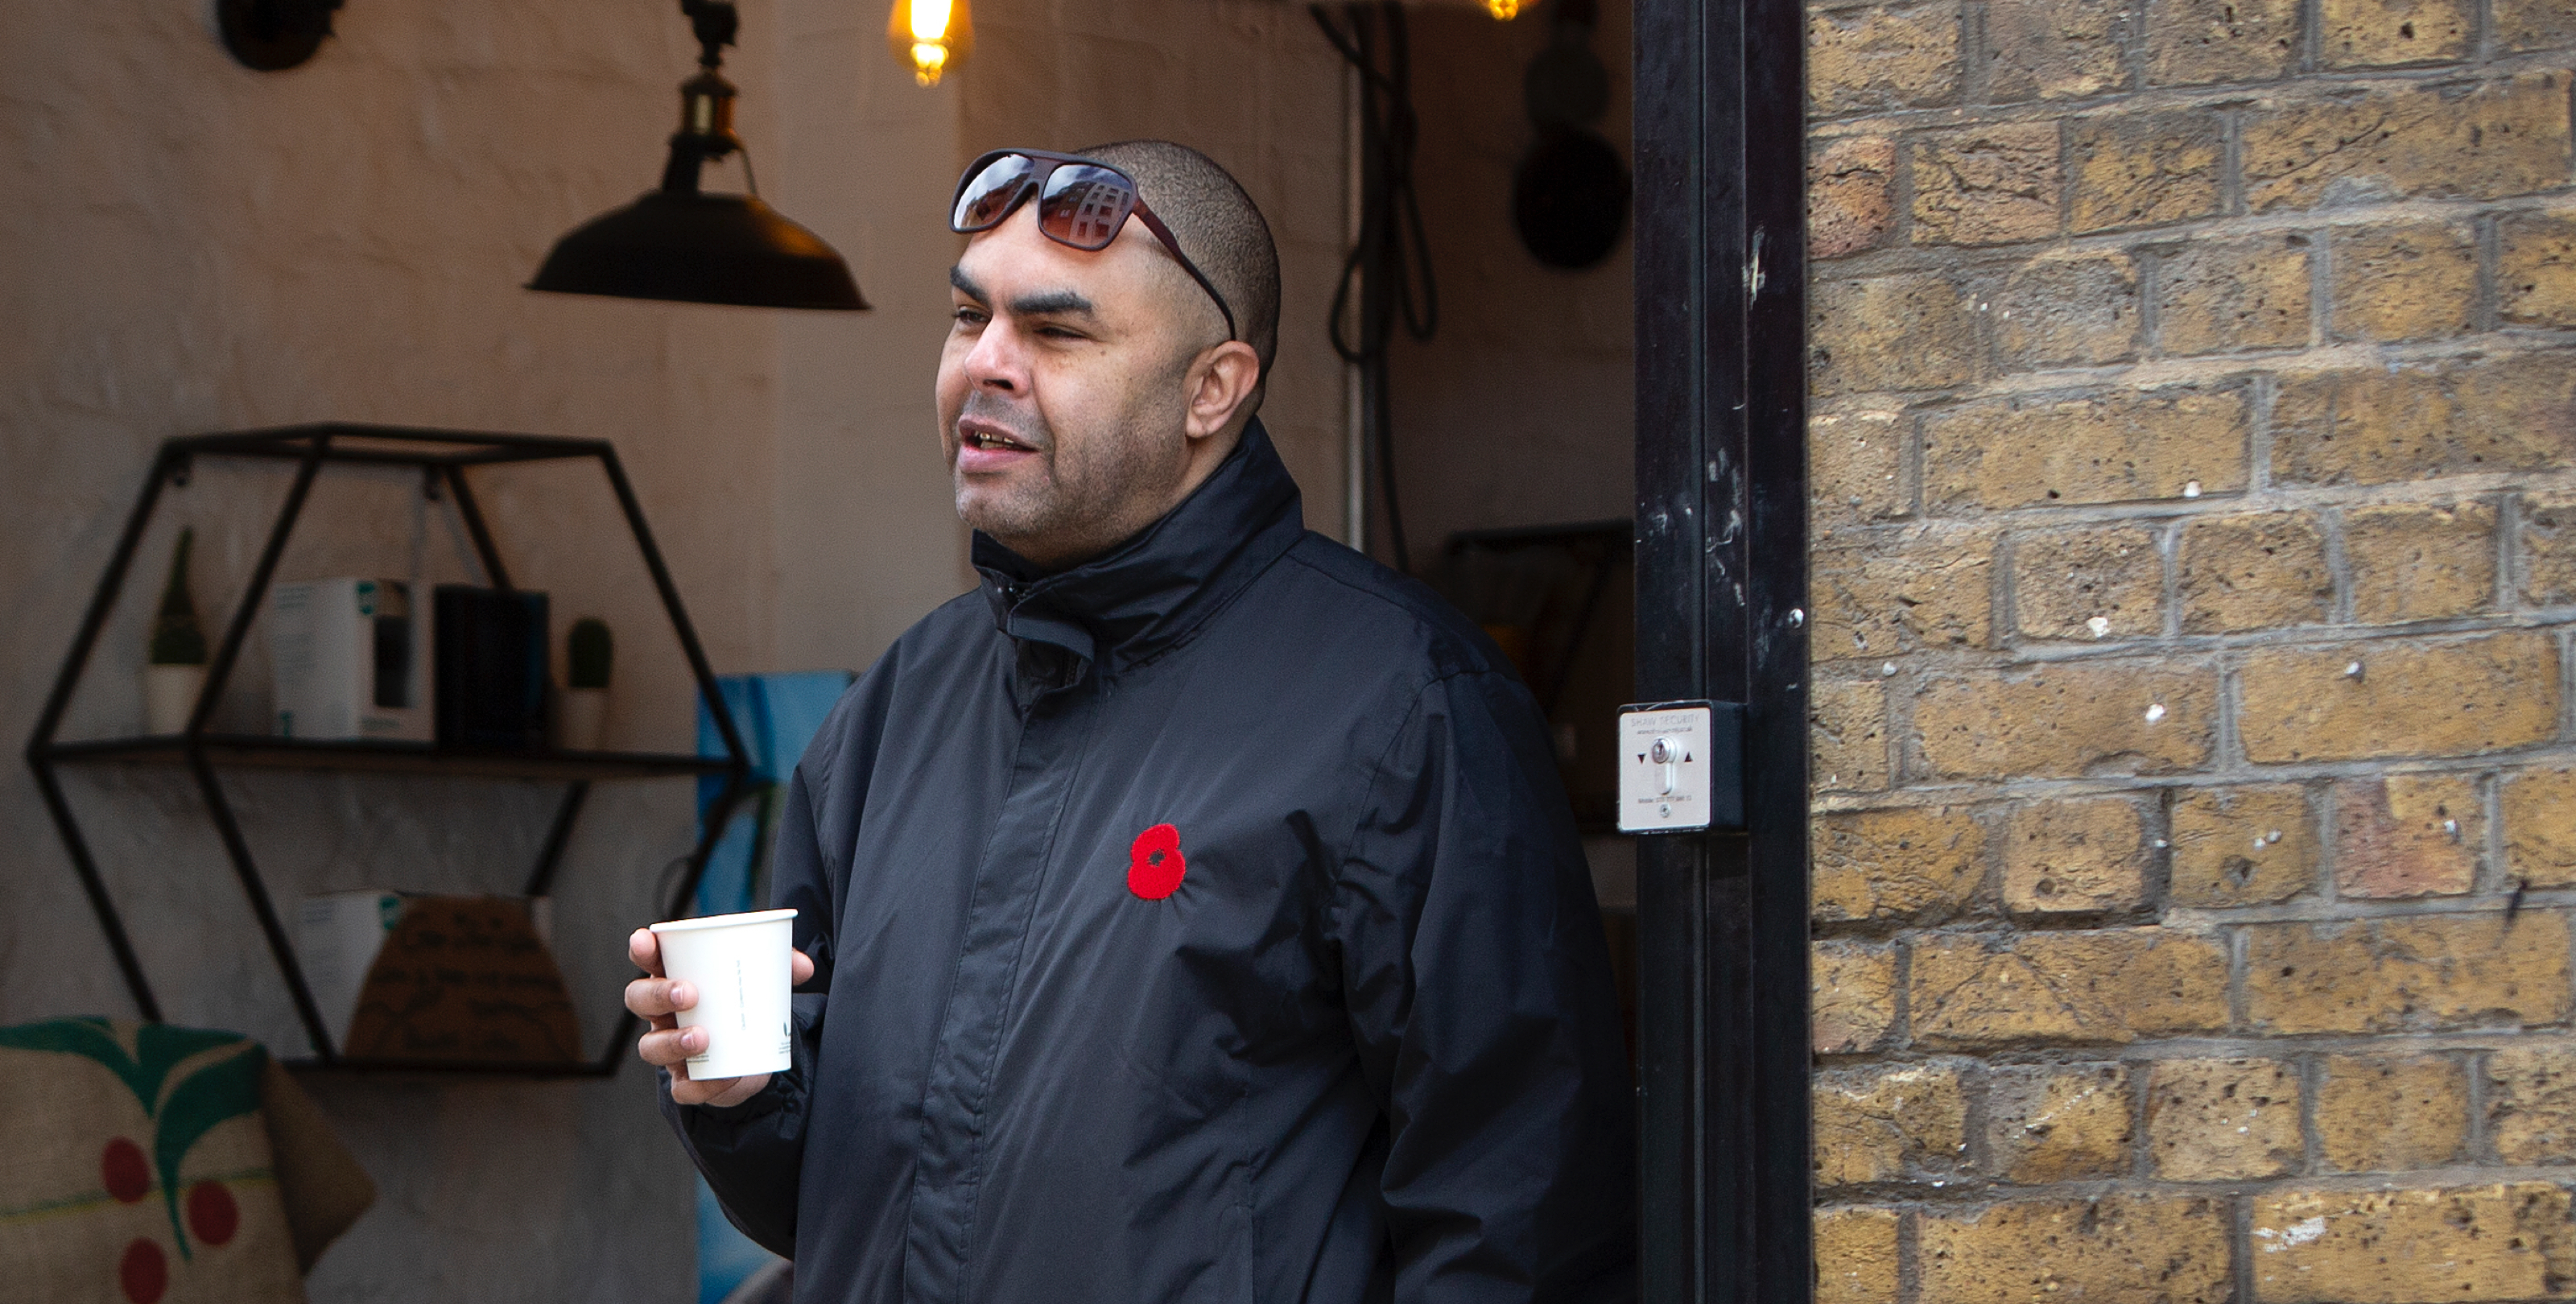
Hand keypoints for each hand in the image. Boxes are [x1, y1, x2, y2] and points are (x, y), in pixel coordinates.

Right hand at [626, 928, 815, 1106]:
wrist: (756, 1058)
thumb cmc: (746, 1006)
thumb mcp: (763, 981)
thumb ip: (782, 967)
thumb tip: (803, 967)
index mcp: (677, 977)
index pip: (649, 959)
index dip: (642, 950)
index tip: (645, 941)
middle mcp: (665, 1013)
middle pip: (639, 1000)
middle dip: (658, 994)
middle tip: (689, 993)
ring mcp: (671, 1049)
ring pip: (651, 1046)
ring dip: (673, 1041)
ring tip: (702, 1037)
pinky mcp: (687, 1082)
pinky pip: (683, 1088)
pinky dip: (701, 1084)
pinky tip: (722, 1076)